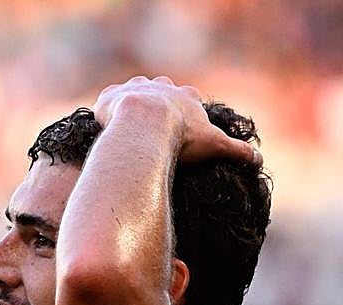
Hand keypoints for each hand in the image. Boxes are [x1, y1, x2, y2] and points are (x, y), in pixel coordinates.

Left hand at [93, 76, 260, 165]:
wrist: (143, 123)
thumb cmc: (180, 135)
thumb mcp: (213, 144)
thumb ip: (236, 151)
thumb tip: (257, 159)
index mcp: (184, 96)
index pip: (189, 100)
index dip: (185, 114)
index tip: (181, 128)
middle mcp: (160, 87)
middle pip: (161, 93)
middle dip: (158, 106)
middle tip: (152, 129)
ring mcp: (134, 89)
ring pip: (133, 93)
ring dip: (131, 106)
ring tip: (127, 128)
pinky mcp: (110, 96)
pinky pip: (107, 100)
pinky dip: (106, 111)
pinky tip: (105, 125)